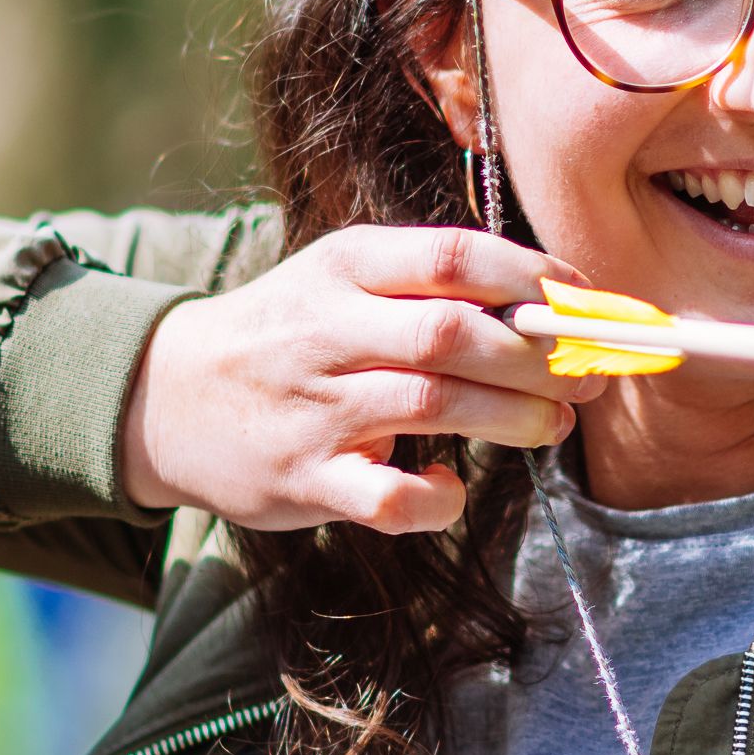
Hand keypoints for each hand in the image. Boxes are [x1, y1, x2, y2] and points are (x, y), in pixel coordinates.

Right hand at [119, 226, 599, 535]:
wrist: (164, 397)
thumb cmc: (291, 332)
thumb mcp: (344, 280)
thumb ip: (435, 286)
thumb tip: (559, 302)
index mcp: (345, 266)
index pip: (453, 257)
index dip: (533, 278)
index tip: (585, 301)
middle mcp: (327, 330)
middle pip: (454, 334)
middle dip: (539, 356)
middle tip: (589, 375)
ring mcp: (314, 409)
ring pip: (435, 406)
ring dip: (515, 418)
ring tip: (555, 424)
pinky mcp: (304, 481)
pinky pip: (388, 497)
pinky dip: (437, 496)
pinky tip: (450, 485)